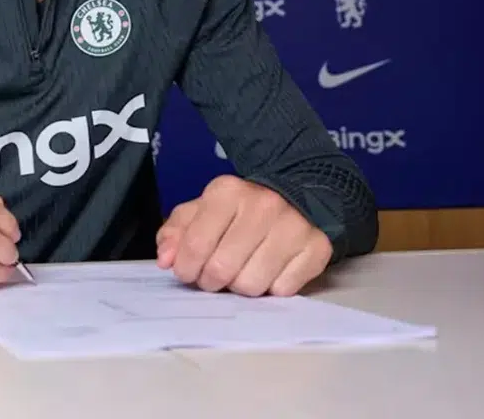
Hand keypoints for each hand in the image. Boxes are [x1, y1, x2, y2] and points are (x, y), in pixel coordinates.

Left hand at [156, 174, 331, 296]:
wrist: (295, 199)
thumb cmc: (238, 212)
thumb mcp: (201, 212)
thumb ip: (175, 233)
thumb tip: (166, 260)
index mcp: (227, 192)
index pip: (194, 245)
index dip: (185, 268)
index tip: (187, 272)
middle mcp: (264, 205)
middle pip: (221, 269)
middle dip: (211, 281)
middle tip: (214, 276)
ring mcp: (294, 227)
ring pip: (251, 285)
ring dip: (240, 286)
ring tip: (242, 270)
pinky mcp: (317, 248)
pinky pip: (282, 290)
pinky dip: (271, 288)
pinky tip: (269, 270)